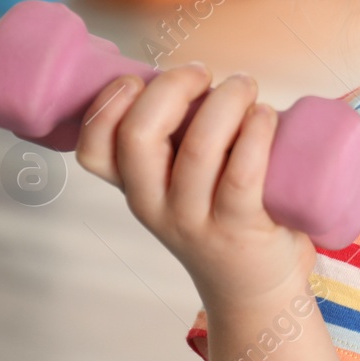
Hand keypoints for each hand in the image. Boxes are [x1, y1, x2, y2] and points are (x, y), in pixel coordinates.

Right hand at [74, 63, 316, 311]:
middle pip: (139, 136)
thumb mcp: (182, 182)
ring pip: (198, 147)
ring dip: (226, 100)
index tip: (140, 78)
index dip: (107, 103)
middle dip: (172, 86)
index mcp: (137, 189)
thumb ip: (177, 138)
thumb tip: (191, 71)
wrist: (255, 289)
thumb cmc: (225, 213)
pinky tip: (266, 116)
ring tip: (246, 87)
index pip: (93, 149)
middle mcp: (156, 206)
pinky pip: (242, 172)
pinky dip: (256, 132)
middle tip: (204, 73)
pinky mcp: (240, 228)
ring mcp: (196, 220)